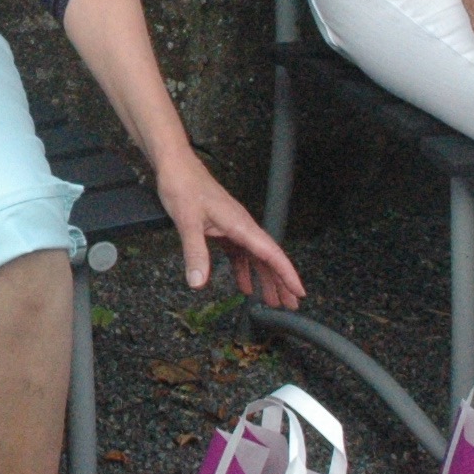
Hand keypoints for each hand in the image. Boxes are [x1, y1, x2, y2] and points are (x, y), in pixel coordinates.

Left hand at [154, 153, 305, 309]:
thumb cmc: (183, 186)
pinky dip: (244, 271)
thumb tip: (198, 283)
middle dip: (280, 282)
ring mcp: (233, 228)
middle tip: (290, 306)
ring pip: (255, 258)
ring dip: (264, 279)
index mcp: (240, 224)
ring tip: (271, 302)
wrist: (174, 166)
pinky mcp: (222, 229)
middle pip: (268, 258)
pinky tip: (244, 286)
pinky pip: (239, 254)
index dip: (287, 274)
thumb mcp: (187, 221)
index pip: (271, 253)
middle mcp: (242, 226)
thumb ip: (195, 252)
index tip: (299, 292)